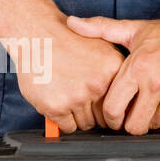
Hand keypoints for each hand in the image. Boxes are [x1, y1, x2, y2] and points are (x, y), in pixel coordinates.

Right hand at [11, 17, 123, 133]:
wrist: (37, 33)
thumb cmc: (66, 38)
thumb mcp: (101, 45)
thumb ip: (115, 71)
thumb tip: (123, 98)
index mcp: (113, 69)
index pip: (121, 103)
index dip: (111, 106)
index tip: (103, 106)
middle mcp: (98, 84)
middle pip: (104, 117)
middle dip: (94, 113)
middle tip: (81, 101)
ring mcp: (76, 97)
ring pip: (86, 124)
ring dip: (77, 116)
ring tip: (68, 98)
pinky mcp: (56, 107)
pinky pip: (67, 127)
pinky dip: (63, 121)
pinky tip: (59, 104)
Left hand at [66, 9, 159, 134]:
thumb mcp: (135, 29)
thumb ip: (101, 29)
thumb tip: (72, 22)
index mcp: (138, 69)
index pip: (112, 109)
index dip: (110, 116)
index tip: (113, 114)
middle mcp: (157, 84)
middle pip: (133, 126)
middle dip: (130, 123)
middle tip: (133, 113)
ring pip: (154, 125)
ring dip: (152, 117)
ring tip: (155, 100)